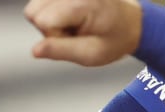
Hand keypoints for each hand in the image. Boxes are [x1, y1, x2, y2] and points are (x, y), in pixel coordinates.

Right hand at [24, 0, 141, 66]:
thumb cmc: (113, 40)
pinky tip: (70, 17)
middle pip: (33, 10)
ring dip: (49, 19)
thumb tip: (34, 51)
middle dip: (49, 27)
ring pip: (35, 5)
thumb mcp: (90, 54)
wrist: (130, 22)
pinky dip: (52, 11)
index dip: (54, 37)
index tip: (75, 40)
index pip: (43, 20)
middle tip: (74, 32)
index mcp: (83, 3)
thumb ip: (61, 51)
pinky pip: (42, 2)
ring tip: (73, 24)